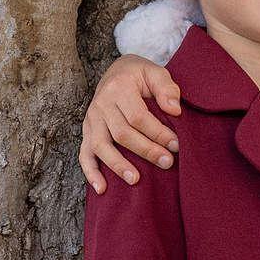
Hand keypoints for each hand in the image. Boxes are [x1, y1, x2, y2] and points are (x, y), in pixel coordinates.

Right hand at [81, 57, 182, 192]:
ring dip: (118, 165)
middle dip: (146, 150)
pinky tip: (102, 188)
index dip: (157, 132)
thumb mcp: (155, 72)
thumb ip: (166, 88)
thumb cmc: (140, 75)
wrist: (117, 71)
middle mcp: (101, 104)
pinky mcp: (87, 131)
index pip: (138, 116)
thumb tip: (175, 110)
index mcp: (119, 88)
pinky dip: (91, 172)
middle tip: (167, 162)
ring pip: (101, 146)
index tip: (176, 145)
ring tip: (136, 180)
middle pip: (122, 133)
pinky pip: (84, 154)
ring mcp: (91, 120)